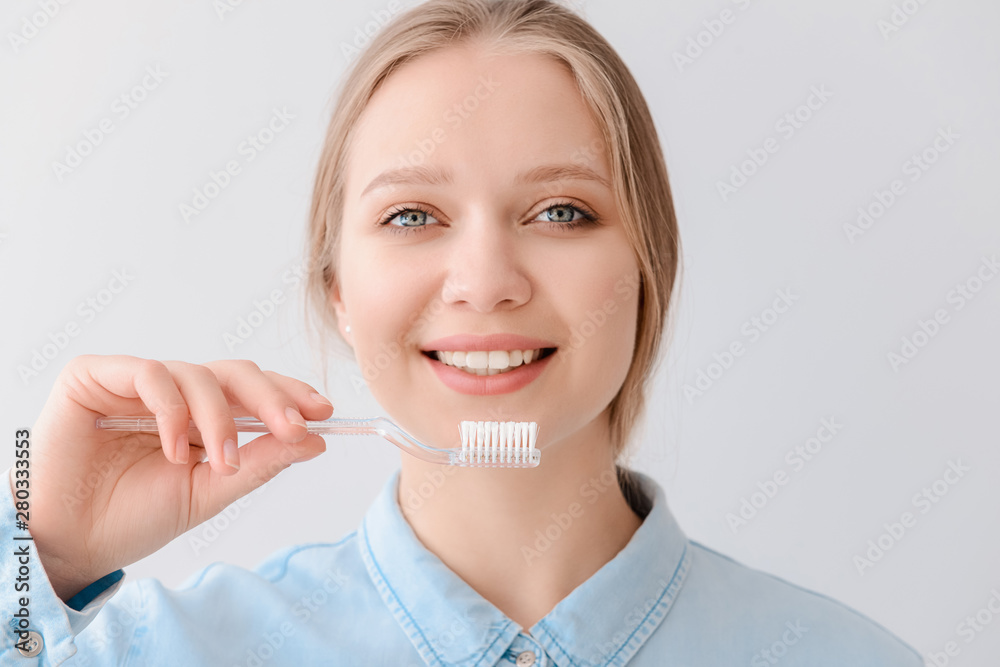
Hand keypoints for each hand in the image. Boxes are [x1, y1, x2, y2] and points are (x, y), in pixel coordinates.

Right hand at [17, 354, 330, 600]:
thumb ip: (261, 462)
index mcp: (202, 415)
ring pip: (199, 374)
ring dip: (219, 419)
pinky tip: (174, 448)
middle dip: (271, 399)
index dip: (289, 394)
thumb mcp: (211, 491)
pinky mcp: (96, 376)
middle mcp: (174, 392)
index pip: (254, 390)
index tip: (323, 413)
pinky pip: (151, 375)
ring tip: (219, 462)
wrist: (73, 542)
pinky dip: (172, 411)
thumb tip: (316, 439)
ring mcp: (136, 382)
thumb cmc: (136, 516)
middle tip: (294, 427)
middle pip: (236, 373)